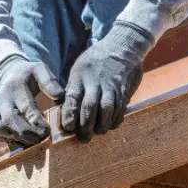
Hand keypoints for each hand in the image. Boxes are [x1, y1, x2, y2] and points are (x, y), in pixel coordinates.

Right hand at [0, 58, 63, 145]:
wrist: (9, 75)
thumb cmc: (28, 75)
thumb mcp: (40, 70)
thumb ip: (49, 81)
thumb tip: (59, 96)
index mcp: (16, 88)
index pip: (25, 107)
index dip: (36, 122)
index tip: (48, 130)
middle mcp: (3, 101)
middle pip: (9, 121)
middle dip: (27, 133)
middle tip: (43, 137)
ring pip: (0, 130)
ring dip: (19, 138)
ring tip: (35, 139)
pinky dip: (11, 141)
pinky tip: (25, 139)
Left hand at [62, 22, 149, 142]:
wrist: (120, 48)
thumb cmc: (92, 63)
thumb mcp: (77, 70)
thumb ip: (72, 90)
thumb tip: (64, 112)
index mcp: (79, 76)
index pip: (72, 97)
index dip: (70, 114)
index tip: (67, 128)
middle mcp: (95, 82)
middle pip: (90, 106)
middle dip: (86, 125)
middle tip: (83, 139)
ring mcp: (110, 86)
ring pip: (106, 108)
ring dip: (102, 124)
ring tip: (98, 133)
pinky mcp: (123, 89)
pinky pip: (120, 107)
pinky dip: (116, 118)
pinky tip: (111, 125)